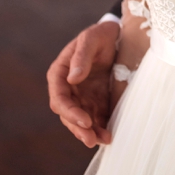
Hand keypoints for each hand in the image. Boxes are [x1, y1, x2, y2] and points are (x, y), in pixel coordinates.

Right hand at [46, 21, 118, 147]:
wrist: (116, 35)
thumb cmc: (99, 34)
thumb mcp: (91, 38)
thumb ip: (82, 56)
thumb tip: (73, 78)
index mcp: (59, 74)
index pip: (59, 99)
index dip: (70, 112)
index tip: (85, 121)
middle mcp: (67, 88)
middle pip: (68, 114)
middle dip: (79, 128)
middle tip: (91, 139)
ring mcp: (81, 96)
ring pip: (81, 120)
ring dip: (90, 132)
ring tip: (104, 140)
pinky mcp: (95, 100)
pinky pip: (96, 118)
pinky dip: (100, 128)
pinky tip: (109, 135)